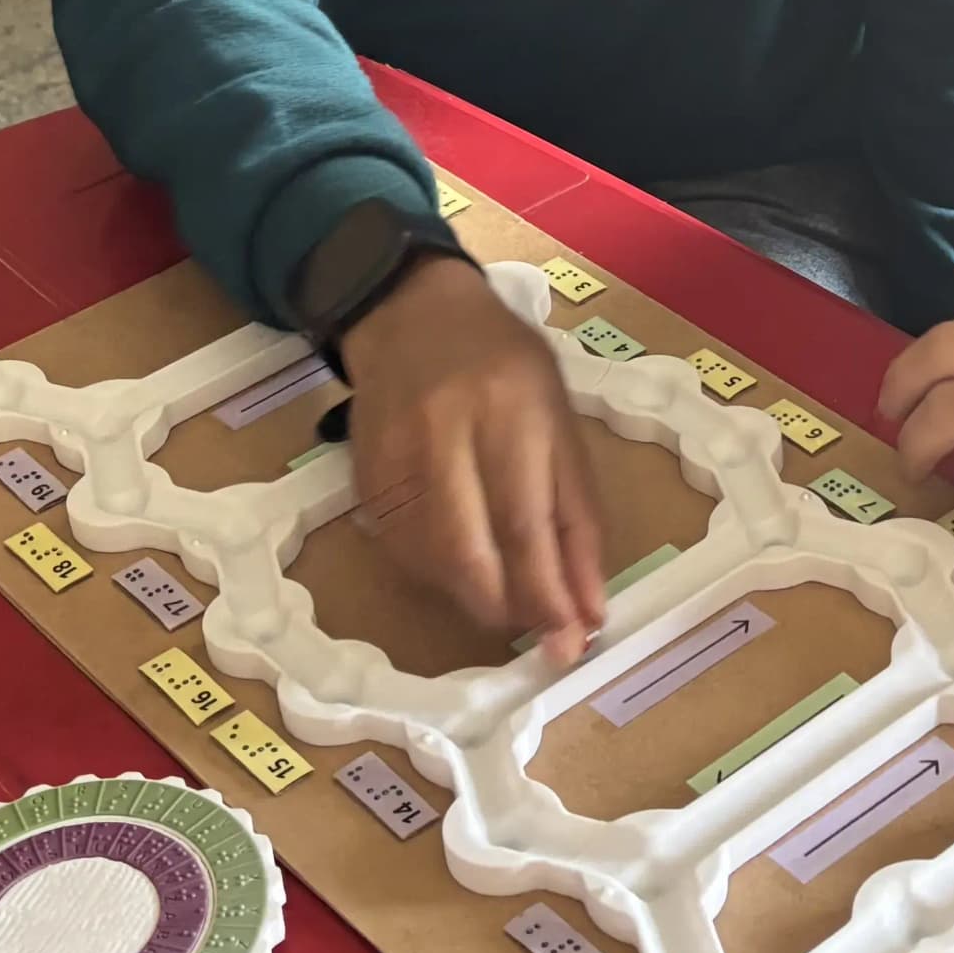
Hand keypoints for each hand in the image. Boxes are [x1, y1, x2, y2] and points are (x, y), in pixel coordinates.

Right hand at [340, 252, 608, 659]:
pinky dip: (437, 575)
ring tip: (507, 600)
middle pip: (469, 549)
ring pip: (431, 558)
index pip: (528, 522)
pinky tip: (462, 567)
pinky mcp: (363, 472)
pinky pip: (400, 548)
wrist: (411, 310)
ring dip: (474, 596)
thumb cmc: (506, 365)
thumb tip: (590, 607)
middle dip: (508, 609)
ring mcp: (396, 451)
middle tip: (536, 634)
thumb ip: (578, 514)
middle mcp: (448, 429)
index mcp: (513, 409)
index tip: (571, 642)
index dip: (549, 594)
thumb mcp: (561, 421)